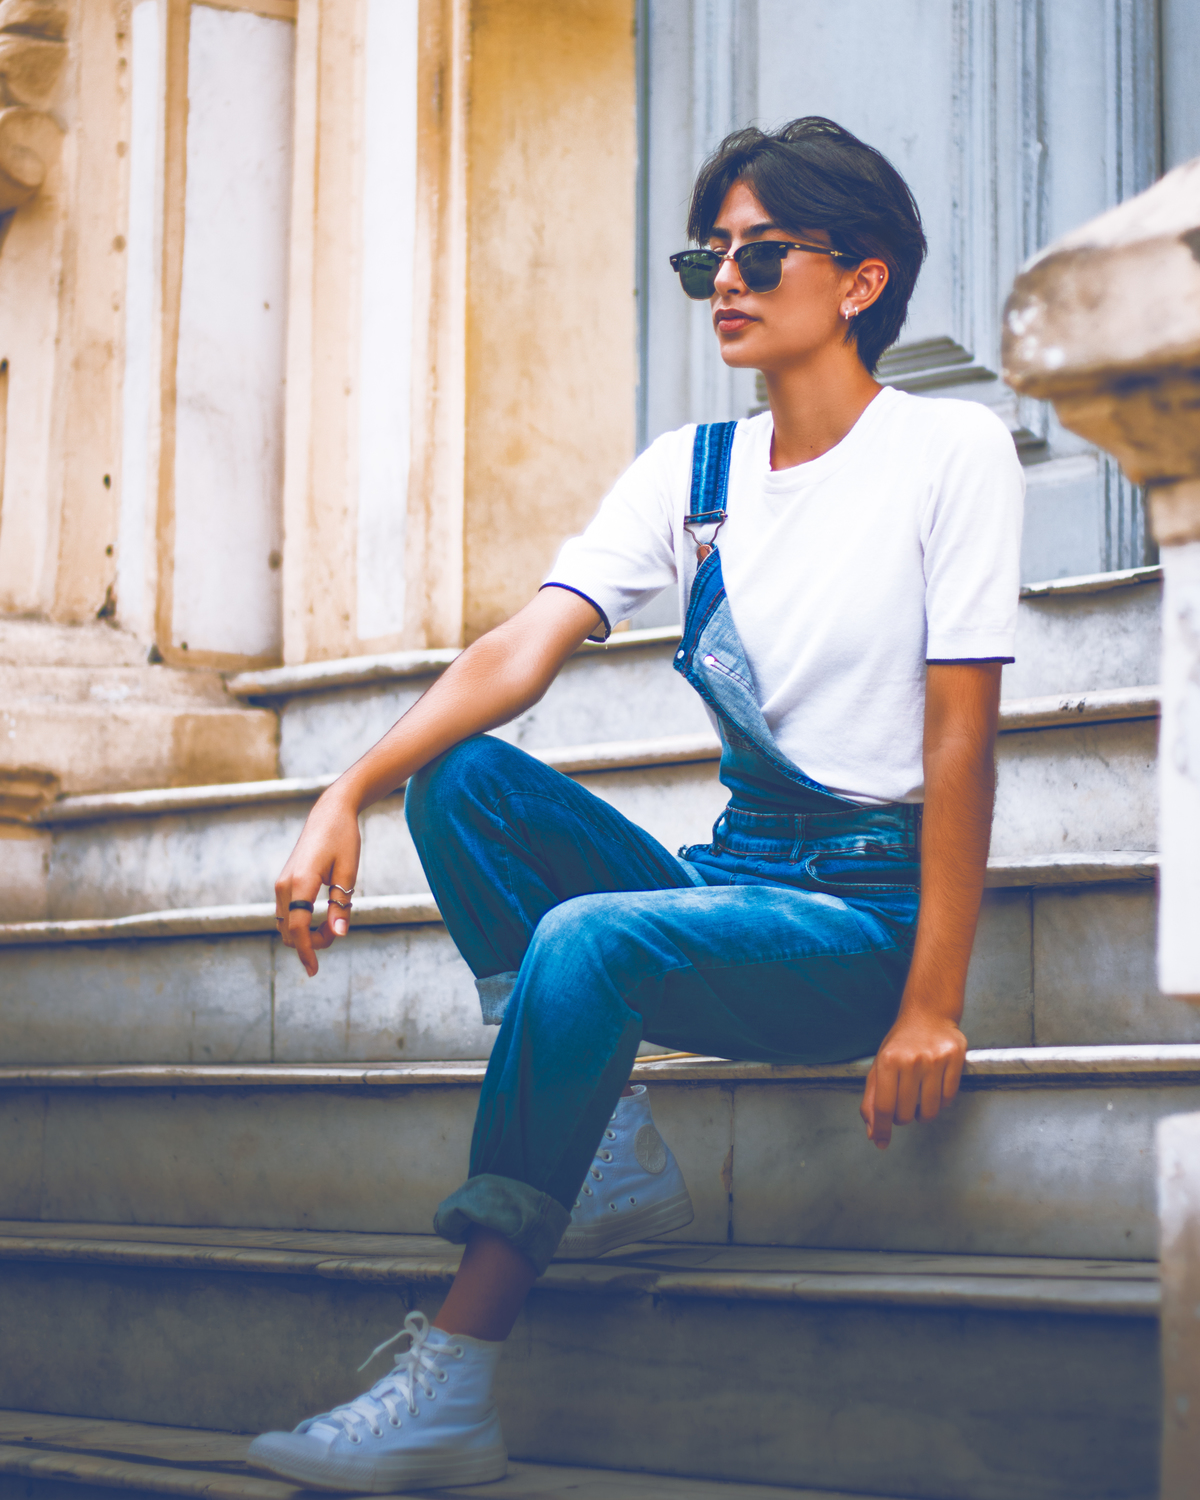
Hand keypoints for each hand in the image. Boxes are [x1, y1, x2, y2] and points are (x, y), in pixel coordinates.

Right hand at [274, 789, 361, 976]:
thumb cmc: (343, 839)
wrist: (329, 813)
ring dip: (306, 933)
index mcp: (300, 881)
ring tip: (333, 922)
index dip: (306, 951)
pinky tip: (322, 918)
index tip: (314, 971)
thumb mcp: (349, 872)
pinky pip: (286, 913)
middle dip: (312, 941)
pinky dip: (301, 923)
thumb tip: (338, 935)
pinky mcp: (284, 882)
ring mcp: (281, 883)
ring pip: (285, 924)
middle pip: (289, 930)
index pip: (297, 927)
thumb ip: (341, 904)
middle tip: (339, 929)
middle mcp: (284, 885)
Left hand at [859, 1010, 966, 1149]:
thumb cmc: (901, 1043)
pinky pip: (948, 1099)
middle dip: (903, 1117)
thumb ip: (872, 1099)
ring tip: (919, 1099)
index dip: (882, 1129)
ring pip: (930, 1111)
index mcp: (888, 1061)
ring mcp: (935, 1061)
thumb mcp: (880, 1065)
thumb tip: (874, 1133)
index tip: (882, 1142)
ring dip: (923, 1113)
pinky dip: (940, 1102)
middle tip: (903, 1105)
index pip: (883, 1106)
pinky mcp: (955, 1060)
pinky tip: (934, 1089)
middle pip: (906, 1113)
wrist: (928, 1013)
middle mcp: (911, 1061)